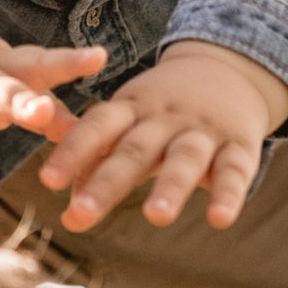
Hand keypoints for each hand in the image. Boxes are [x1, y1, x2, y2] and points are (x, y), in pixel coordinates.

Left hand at [35, 40, 287, 232]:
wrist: (230, 68)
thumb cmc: (164, 108)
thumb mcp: (130, 121)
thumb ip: (100, 161)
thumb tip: (69, 210)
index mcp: (132, 108)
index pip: (98, 127)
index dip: (73, 152)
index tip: (48, 181)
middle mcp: (165, 118)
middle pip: (135, 149)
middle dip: (108, 182)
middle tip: (82, 214)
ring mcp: (203, 130)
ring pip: (185, 158)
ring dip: (170, 187)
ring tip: (155, 217)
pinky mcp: (239, 145)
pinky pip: (235, 171)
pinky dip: (229, 194)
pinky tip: (219, 219)